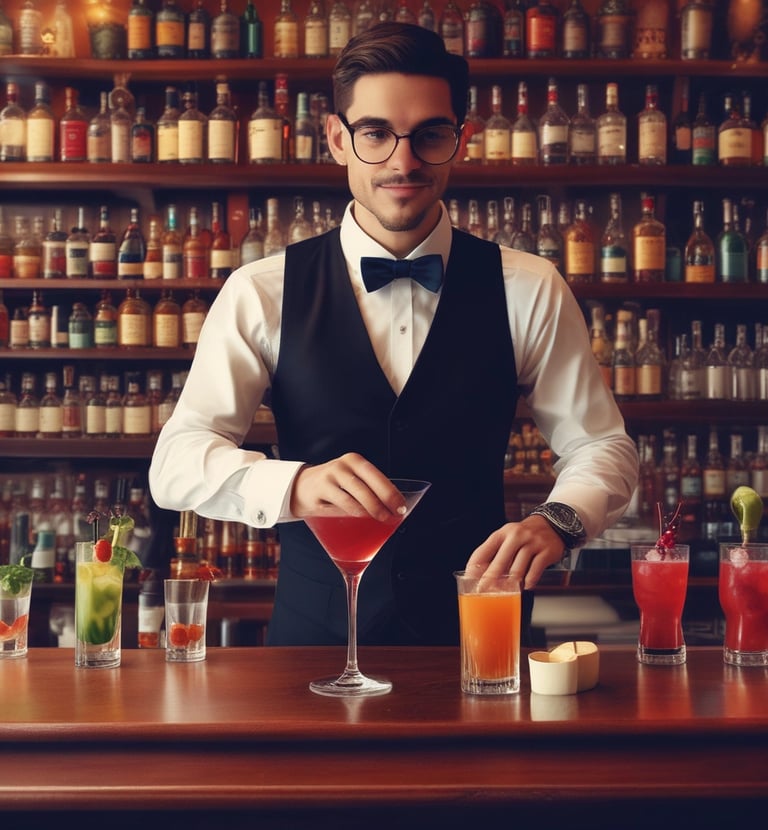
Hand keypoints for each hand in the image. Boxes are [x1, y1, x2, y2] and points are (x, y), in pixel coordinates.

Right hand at [289, 452, 405, 520]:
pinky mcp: (319, 491)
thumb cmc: (334, 486)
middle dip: (382, 504)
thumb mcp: (351, 480)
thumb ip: (369, 489)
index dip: (391, 493)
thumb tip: (395, 509)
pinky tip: (358, 519)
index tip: (401, 507)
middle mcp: (342, 466)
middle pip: (366, 487)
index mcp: (355, 461)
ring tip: (379, 519)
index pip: (377, 476)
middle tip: (391, 516)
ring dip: (369, 510)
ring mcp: (329, 477)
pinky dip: (351, 513)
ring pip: (353, 497)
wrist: (301, 486)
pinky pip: (339, 504)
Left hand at [464, 516, 565, 589]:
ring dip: (511, 584)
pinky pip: (534, 572)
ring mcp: (532, 543)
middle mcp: (516, 536)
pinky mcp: (546, 552)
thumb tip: (482, 575)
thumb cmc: (525, 535)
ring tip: (506, 592)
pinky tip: (525, 586)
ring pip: (518, 569)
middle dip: (490, 579)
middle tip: (484, 590)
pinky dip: (528, 582)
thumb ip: (496, 553)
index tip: (470, 580)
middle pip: (500, 562)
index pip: (483, 551)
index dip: (474, 567)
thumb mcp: (508, 537)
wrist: (553, 524)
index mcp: (502, 533)